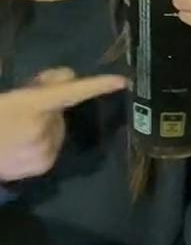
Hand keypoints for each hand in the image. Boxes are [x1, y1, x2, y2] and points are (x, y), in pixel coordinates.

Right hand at [0, 68, 127, 181]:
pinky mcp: (42, 166)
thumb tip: (69, 78)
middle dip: (49, 110)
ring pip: (57, 132)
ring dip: (45, 128)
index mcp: (32, 106)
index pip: (71, 92)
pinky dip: (42, 144)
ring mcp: (43, 151)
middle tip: (25, 112)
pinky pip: (52, 148)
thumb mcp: (13, 95)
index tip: (122, 81)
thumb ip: (42, 85)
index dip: (97, 85)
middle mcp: (42, 129)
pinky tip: (21, 145)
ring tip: (18, 130)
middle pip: (60, 114)